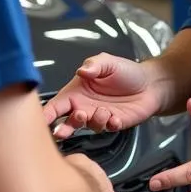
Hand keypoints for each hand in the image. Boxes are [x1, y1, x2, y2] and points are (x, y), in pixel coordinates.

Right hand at [43, 53, 164, 139]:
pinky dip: (109, 124)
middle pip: (66, 122)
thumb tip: (81, 70)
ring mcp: (97, 117)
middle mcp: (83, 106)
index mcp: (76, 91)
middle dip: (66, 126)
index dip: (46, 114)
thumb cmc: (126, 71)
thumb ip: (94, 65)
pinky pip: (106, 129)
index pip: (56, 105)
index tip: (39, 122)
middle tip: (78, 116)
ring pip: (87, 126)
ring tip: (105, 111)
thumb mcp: (108, 62)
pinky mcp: (112, 124)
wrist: (150, 83)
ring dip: (94, 120)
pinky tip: (115, 118)